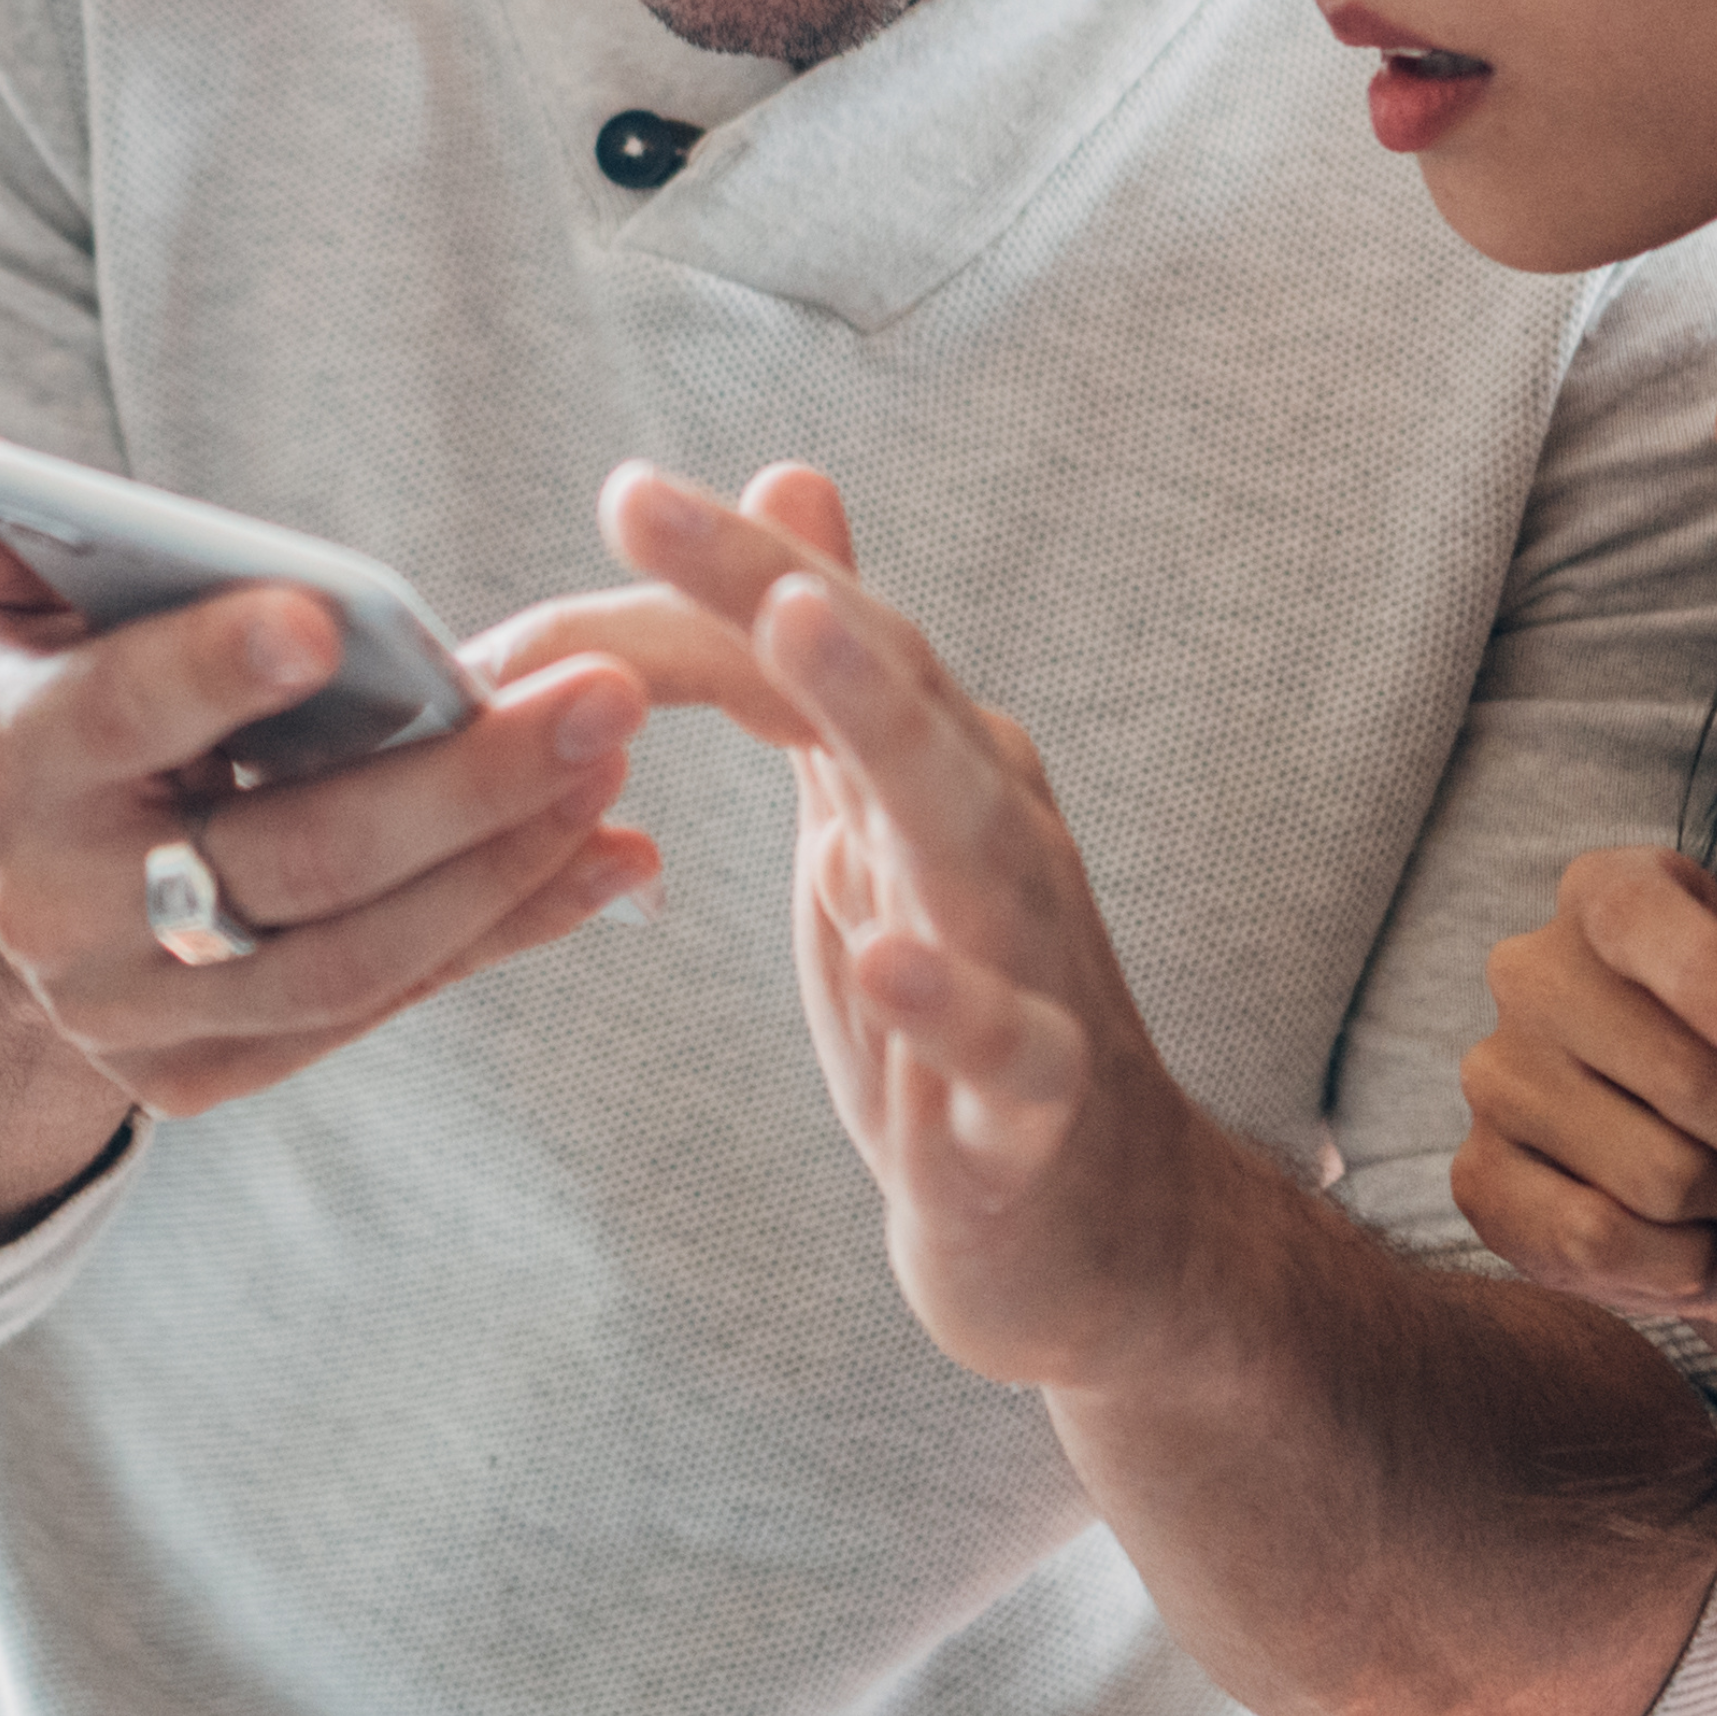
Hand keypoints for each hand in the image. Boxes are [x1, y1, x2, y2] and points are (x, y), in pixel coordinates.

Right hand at [0, 421, 662, 1116]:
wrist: (1, 886)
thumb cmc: (45, 699)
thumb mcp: (0, 606)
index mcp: (1, 767)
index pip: (113, 718)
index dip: (209, 671)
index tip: (325, 617)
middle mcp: (57, 912)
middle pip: (281, 859)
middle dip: (456, 783)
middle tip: (601, 697)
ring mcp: (130, 1014)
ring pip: (345, 961)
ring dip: (501, 868)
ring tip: (613, 768)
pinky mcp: (199, 1075)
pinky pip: (372, 1011)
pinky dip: (498, 934)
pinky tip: (602, 859)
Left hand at [585, 458, 1219, 1386]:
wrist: (1097, 1231)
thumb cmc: (964, 1020)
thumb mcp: (876, 830)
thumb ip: (832, 675)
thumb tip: (792, 485)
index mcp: (935, 774)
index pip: (827, 636)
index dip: (722, 564)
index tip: (620, 489)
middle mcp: (991, 834)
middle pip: (882, 686)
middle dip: (768, 587)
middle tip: (651, 508)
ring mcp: (1026, 961)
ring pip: (963, 821)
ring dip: (880, 723)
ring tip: (793, 633)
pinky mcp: (1036, 1104)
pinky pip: (1004, 1043)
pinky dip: (953, 1000)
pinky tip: (891, 959)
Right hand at [1457, 847, 1716, 1362]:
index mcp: (1612, 898)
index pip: (1638, 919)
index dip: (1715, 981)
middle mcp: (1532, 975)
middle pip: (1680, 1075)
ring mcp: (1495, 1079)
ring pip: (1654, 1173)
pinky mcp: (1480, 1178)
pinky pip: (1592, 1241)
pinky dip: (1678, 1263)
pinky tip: (1695, 1243)